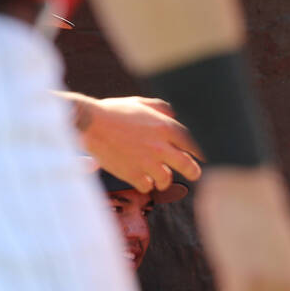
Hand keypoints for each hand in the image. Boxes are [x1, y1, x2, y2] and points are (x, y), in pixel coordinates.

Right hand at [73, 95, 203, 191]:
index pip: (191, 144)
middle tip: (194, 175)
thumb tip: (174, 114)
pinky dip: (145, 185)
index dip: (197, 152)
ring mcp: (148, 162)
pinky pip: (146, 186)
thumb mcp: (139, 103)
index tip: (199, 157)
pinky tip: (142, 181)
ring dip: (163, 180)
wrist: (90, 123)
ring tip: (159, 180)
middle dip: (193, 172)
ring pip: (167, 179)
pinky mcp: (133, 174)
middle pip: (188, 166)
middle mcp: (161, 146)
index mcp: (165, 127)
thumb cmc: (113, 111)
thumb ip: (159, 108)